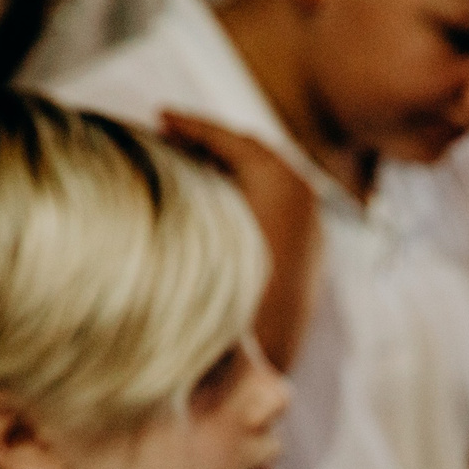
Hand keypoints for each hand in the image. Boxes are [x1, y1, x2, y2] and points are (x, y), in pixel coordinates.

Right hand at [157, 112, 318, 373]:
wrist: (263, 353)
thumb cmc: (223, 288)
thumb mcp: (199, 223)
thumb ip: (185, 182)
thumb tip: (154, 145)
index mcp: (277, 179)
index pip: (229, 138)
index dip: (192, 125)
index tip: (161, 116)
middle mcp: (302, 195)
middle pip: (253, 152)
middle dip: (213, 141)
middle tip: (172, 133)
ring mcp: (313, 225)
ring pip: (270, 177)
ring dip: (232, 167)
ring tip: (191, 164)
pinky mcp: (313, 252)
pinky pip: (281, 206)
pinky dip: (251, 195)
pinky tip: (221, 203)